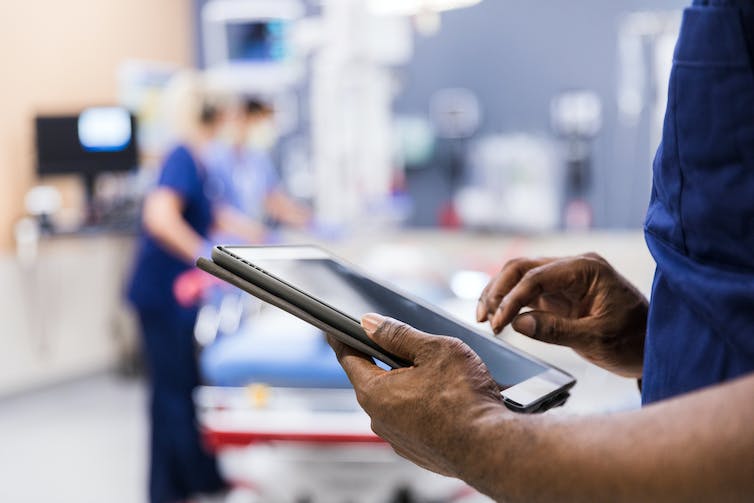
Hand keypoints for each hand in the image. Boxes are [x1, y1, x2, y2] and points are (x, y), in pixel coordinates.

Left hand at [328, 314, 506, 477]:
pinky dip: (423, 406)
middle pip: (374, 379)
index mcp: (375, 392)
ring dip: (409, 384)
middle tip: (410, 346)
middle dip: (387, 360)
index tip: (334, 329)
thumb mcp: (433, 349)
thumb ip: (398, 334)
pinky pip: (411, 420)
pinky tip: (446, 399)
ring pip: (395, 400)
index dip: (342, 338)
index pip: (348, 358)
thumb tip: (370, 323)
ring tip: (439, 375)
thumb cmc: (465, 398)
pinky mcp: (417, 451)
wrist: (491, 447)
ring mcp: (398, 438)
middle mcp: (380, 419)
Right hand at [477, 253, 647, 377]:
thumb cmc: (634, 340)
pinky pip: (527, 292)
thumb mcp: (597, 339)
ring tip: (484, 319)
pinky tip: (498, 318)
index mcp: (586, 269)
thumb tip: (518, 323)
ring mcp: (565, 279)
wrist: (654, 346)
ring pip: (519, 277)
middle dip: (498, 291)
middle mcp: (573, 267)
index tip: (497, 324)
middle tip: (483, 319)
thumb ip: (556, 330)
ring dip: (499, 295)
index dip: (511, 299)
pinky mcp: (560, 293)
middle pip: (522, 268)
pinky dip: (510, 303)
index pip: (537, 276)